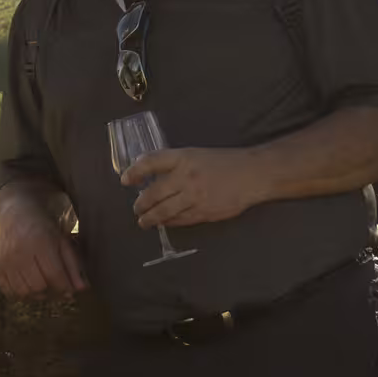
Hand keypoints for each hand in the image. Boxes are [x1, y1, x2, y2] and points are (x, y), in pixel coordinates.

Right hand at [0, 197, 85, 298]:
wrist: (17, 215)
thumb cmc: (44, 228)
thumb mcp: (62, 242)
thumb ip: (73, 265)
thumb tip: (82, 289)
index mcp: (40, 243)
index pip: (54, 275)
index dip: (65, 288)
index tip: (70, 291)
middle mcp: (20, 252)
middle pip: (38, 286)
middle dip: (51, 293)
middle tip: (57, 290)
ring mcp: (6, 260)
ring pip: (23, 292)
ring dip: (37, 296)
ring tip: (45, 289)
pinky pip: (8, 291)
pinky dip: (21, 295)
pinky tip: (30, 288)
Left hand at [123, 146, 262, 228]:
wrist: (252, 175)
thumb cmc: (222, 162)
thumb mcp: (195, 154)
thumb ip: (172, 163)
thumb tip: (146, 172)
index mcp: (183, 158)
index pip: (151, 162)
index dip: (135, 171)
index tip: (125, 180)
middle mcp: (186, 177)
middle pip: (154, 193)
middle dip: (140, 204)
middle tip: (136, 209)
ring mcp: (195, 197)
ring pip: (164, 211)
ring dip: (150, 218)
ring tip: (144, 222)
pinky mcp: (204, 213)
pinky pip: (180, 220)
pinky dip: (169, 222)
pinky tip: (164, 222)